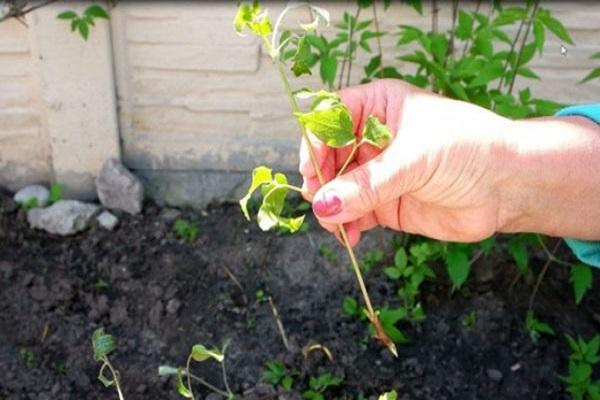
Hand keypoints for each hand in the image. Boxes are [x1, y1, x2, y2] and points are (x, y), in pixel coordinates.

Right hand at [299, 79, 516, 245]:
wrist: (509, 186)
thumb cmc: (469, 150)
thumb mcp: (415, 159)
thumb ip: (368, 184)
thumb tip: (323, 205)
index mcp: (378, 107)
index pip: (330, 118)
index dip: (316, 141)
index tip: (313, 169)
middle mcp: (373, 138)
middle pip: (328, 156)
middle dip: (321, 179)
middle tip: (320, 200)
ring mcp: (378, 173)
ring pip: (337, 188)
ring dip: (331, 207)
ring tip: (336, 225)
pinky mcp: (385, 204)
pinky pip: (354, 214)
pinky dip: (347, 225)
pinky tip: (351, 235)